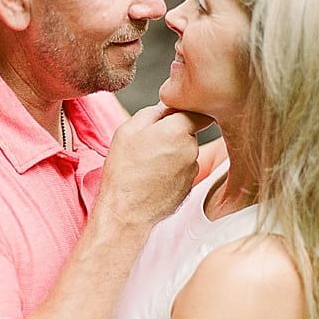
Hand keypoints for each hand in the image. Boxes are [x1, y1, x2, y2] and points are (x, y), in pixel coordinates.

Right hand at [98, 103, 214, 230]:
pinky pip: (183, 170)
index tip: (169, 119)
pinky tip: (153, 178)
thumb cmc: (123, 171)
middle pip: (188, 132)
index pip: (195, 111)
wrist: (126, 211)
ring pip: (185, 152)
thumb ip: (152, 112)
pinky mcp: (190, 186)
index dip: (181, 113)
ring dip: (172, 154)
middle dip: (172, 135)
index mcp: (177, 130)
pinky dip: (172, 171)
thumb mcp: (127, 130)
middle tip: (148, 145)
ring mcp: (193, 169)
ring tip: (147, 165)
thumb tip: (167, 107)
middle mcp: (191, 148)